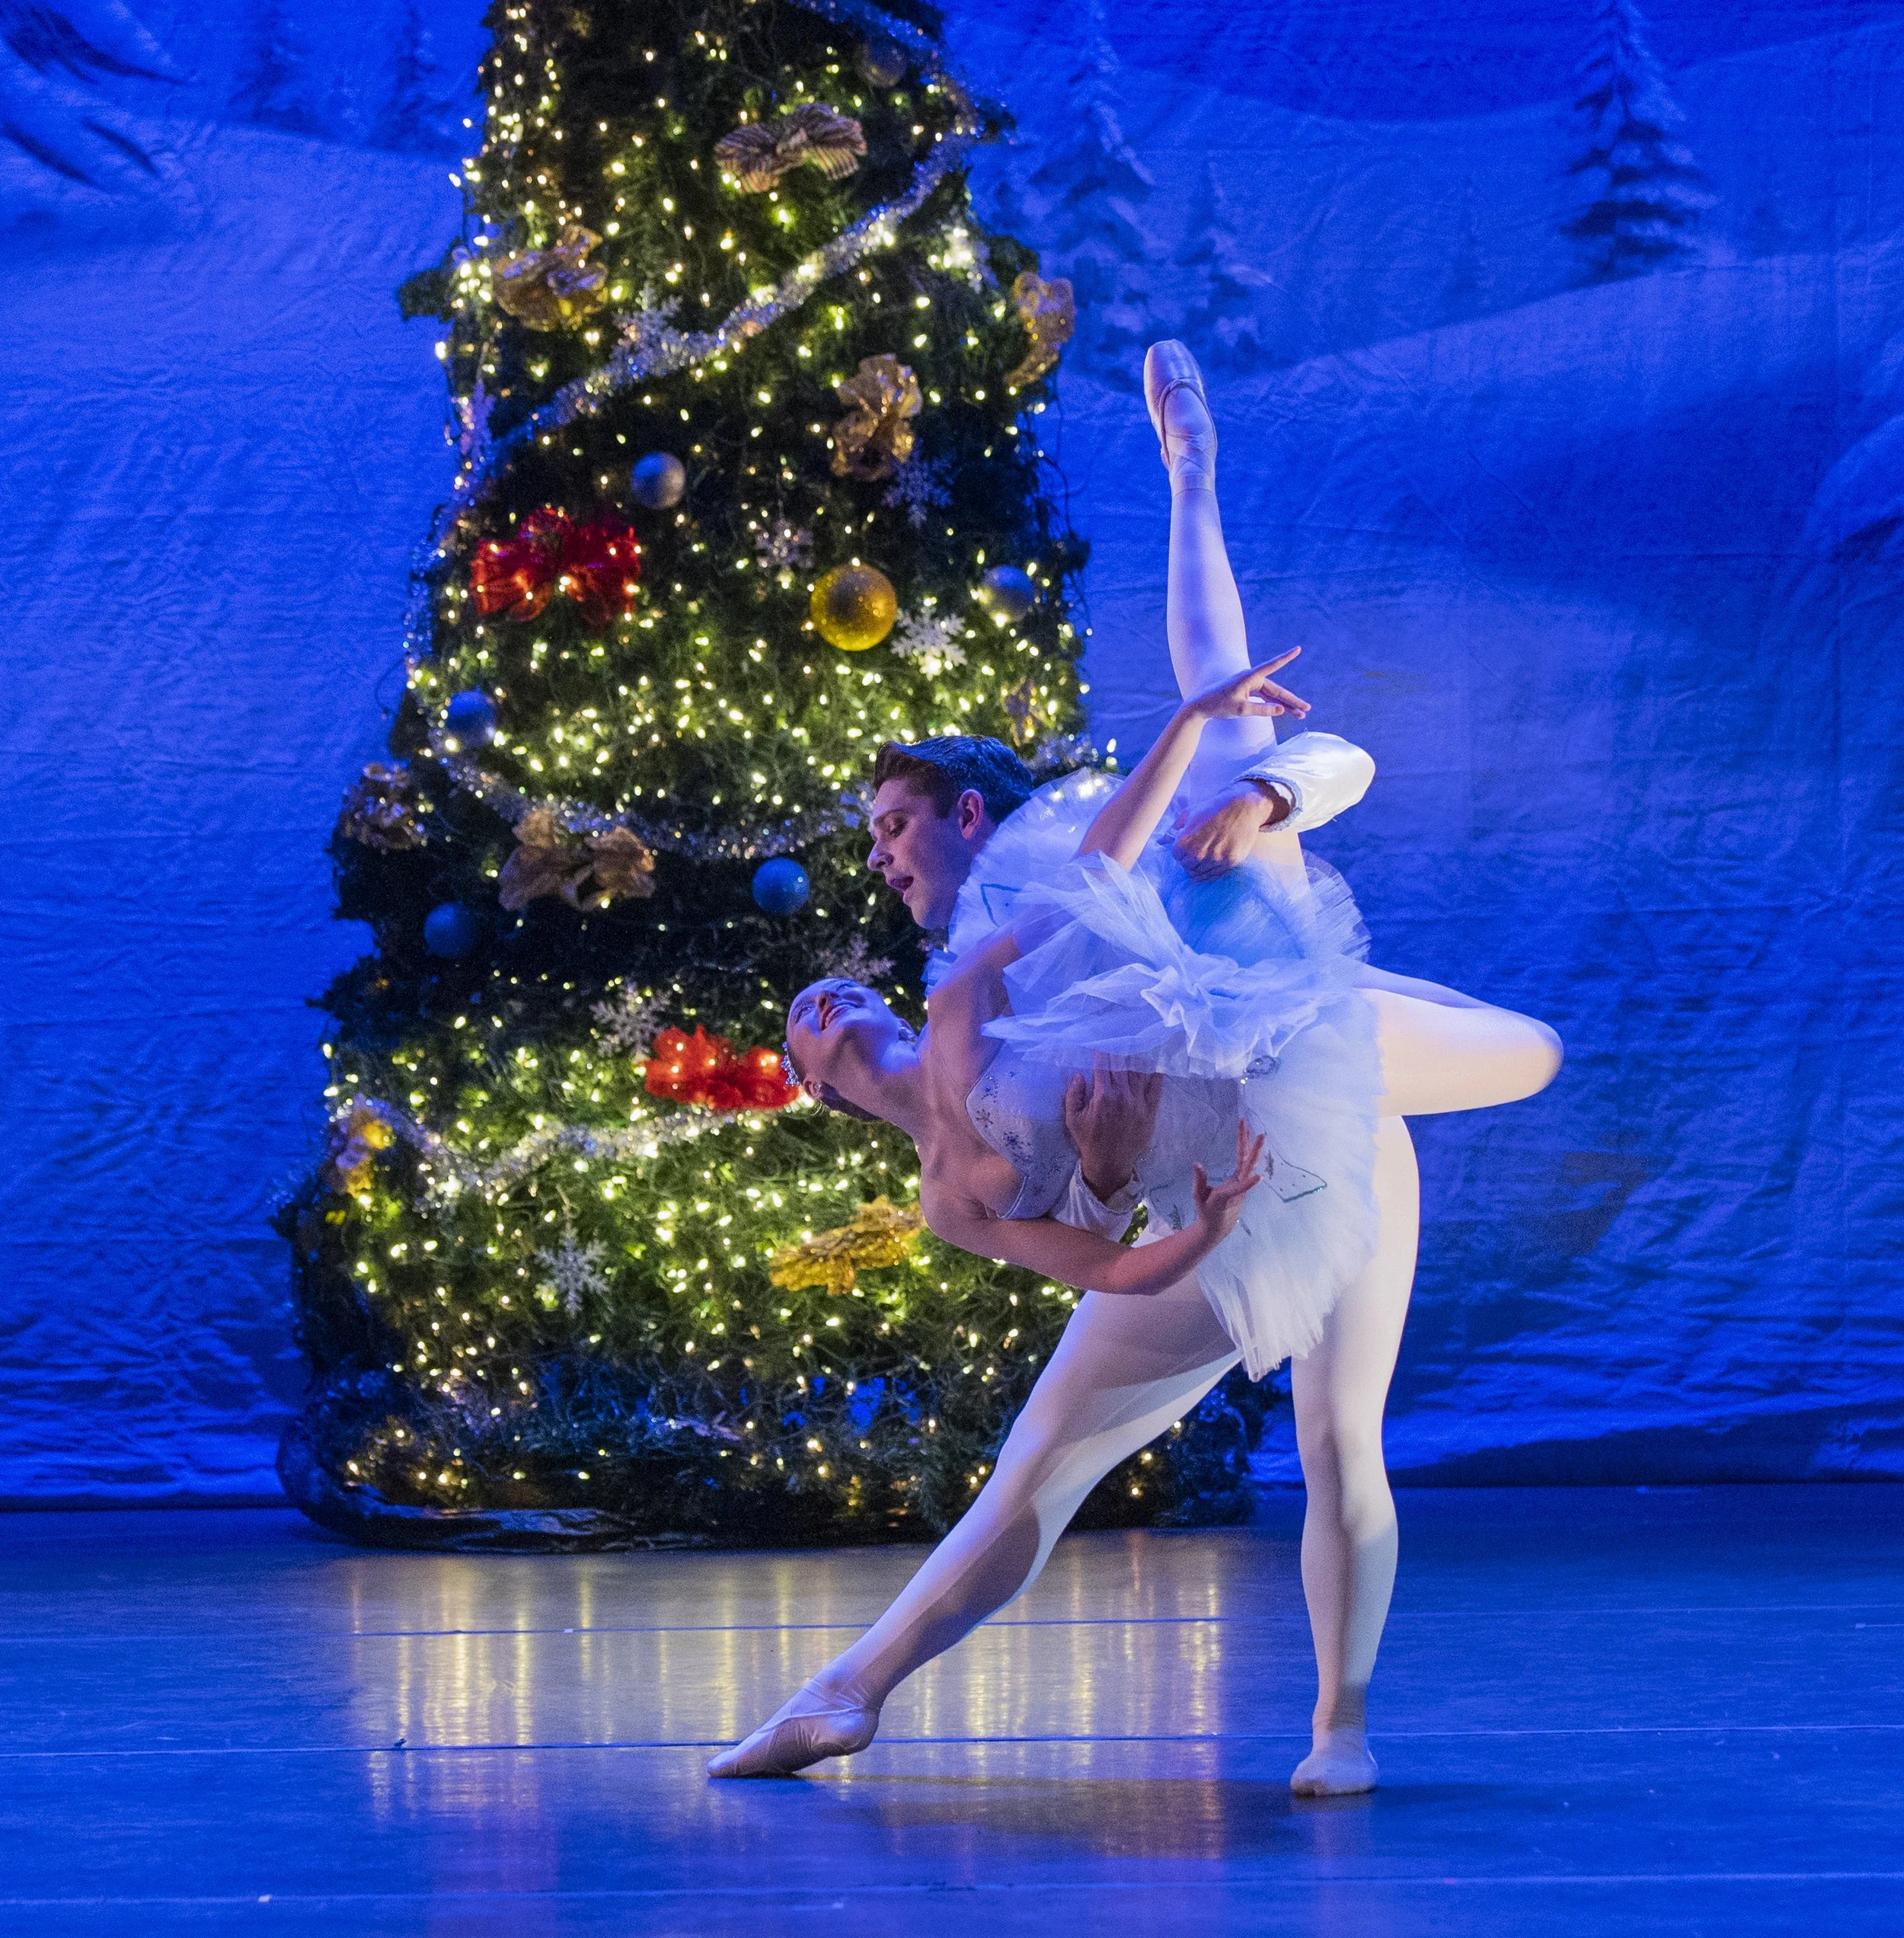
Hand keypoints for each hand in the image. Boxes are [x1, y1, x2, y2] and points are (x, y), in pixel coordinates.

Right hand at [1063, 1058, 1162, 1199]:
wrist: (1109, 1163)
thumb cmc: (1088, 1140)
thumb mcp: (1072, 1119)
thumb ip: (1073, 1095)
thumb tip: (1078, 1075)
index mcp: (1103, 1096)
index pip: (1103, 1066)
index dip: (1102, 1053)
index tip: (1101, 1045)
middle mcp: (1122, 1096)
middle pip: (1122, 1066)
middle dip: (1119, 1052)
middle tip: (1120, 1042)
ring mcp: (1138, 1103)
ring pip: (1139, 1073)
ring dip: (1136, 1059)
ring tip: (1135, 1049)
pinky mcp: (1150, 1111)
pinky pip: (1155, 1088)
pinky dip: (1155, 1075)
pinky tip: (1154, 1065)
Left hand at [1172, 779, 1292, 878]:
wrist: (1242, 807)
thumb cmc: (1213, 808)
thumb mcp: (1189, 814)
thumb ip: (1173, 830)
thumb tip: (1159, 842)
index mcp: (1185, 841)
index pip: (1177, 857)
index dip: (1182, 851)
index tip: (1190, 845)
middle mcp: (1198, 853)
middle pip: (1187, 867)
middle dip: (1190, 861)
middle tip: (1200, 851)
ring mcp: (1215, 859)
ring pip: (1201, 873)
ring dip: (1202, 867)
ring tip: (1208, 855)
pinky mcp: (1230, 862)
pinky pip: (1216, 873)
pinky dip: (1213, 870)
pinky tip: (1215, 860)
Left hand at [1183, 650, 1308, 725]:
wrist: (1201, 707)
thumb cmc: (1218, 705)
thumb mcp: (1240, 709)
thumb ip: (1261, 709)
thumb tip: (1280, 710)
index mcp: (1249, 677)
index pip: (1272, 666)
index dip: (1286, 658)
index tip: (1298, 649)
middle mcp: (1252, 679)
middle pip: (1277, 690)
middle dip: (1292, 701)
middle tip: (1307, 710)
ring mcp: (1250, 686)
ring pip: (1273, 696)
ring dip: (1286, 706)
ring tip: (1301, 715)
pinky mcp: (1248, 693)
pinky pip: (1265, 699)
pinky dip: (1275, 706)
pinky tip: (1285, 711)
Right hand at [1191, 1122, 1269, 1241]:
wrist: (1219, 1224)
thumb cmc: (1207, 1212)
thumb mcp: (1198, 1198)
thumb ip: (1199, 1182)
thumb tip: (1197, 1164)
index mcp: (1226, 1196)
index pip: (1239, 1189)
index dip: (1248, 1184)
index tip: (1260, 1177)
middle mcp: (1238, 1189)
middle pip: (1248, 1167)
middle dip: (1254, 1151)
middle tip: (1262, 1135)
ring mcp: (1241, 1183)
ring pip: (1248, 1162)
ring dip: (1252, 1146)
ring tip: (1258, 1132)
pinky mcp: (1241, 1179)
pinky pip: (1245, 1161)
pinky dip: (1247, 1149)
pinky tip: (1249, 1137)